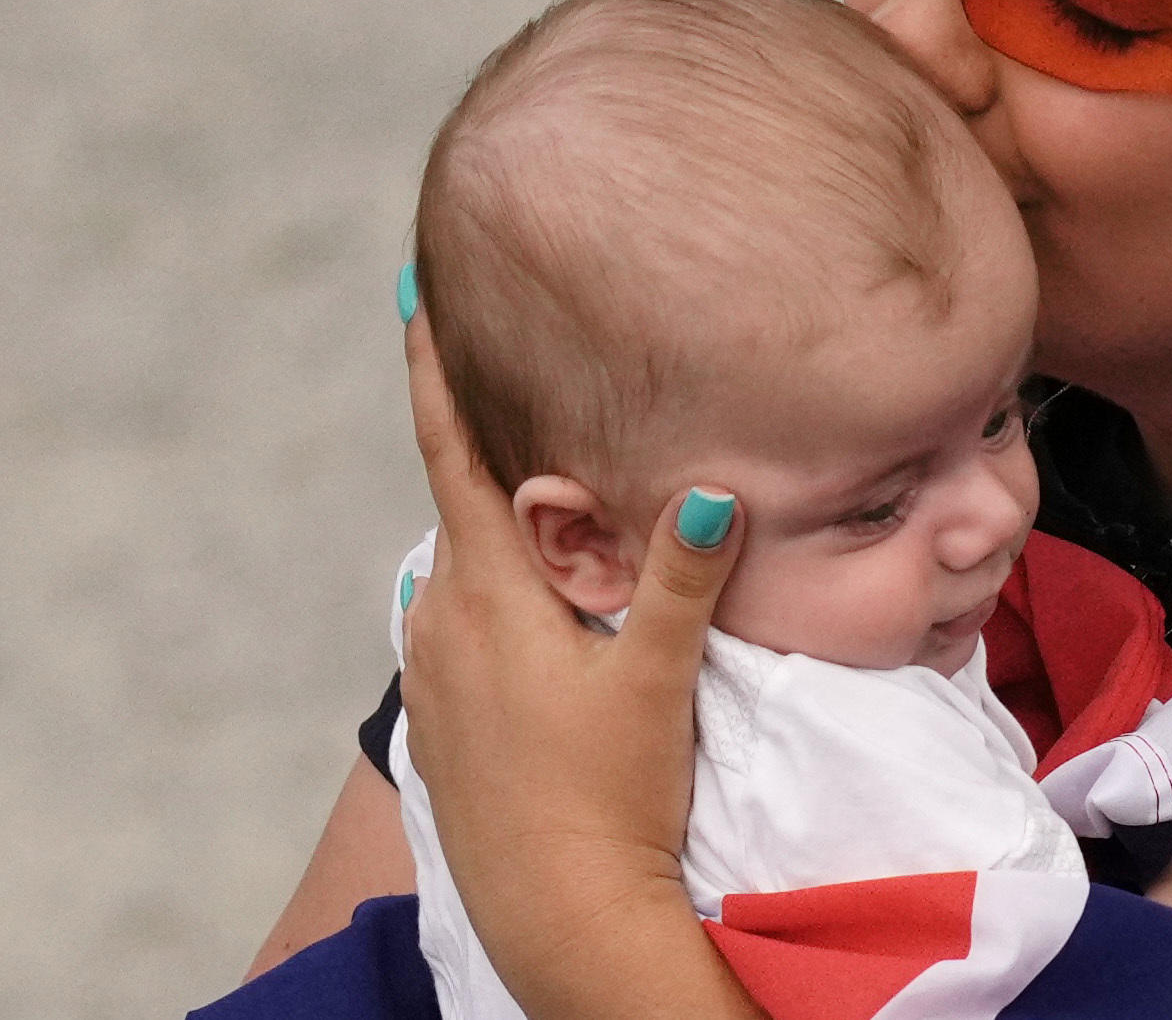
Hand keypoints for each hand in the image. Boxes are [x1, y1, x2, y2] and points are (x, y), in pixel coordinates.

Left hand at [399, 309, 755, 1019]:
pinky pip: (469, 617)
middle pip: (464, 501)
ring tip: (552, 481)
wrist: (561, 921)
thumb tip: (717, 482)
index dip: (433, 369)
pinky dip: (502, 582)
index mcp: (486, 593)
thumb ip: (681, 574)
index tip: (413, 292)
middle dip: (491, 439)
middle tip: (523, 366)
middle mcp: (443, 621)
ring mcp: (439, 675)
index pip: (452, 453)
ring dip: (504, 519)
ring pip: (471, 563)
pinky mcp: (451, 719)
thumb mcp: (655, 677)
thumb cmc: (611, 797)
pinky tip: (548, 595)